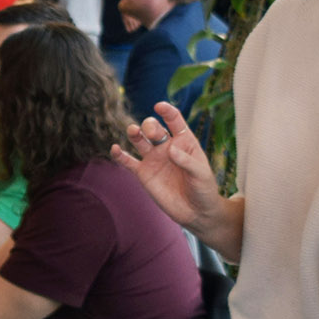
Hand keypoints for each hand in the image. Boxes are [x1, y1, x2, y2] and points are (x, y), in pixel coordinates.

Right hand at [108, 101, 223, 232]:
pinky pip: (128, 162)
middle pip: (154, 128)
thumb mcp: (201, 174)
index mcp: (184, 141)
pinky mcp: (143, 173)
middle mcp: (166, 146)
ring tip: (133, 131)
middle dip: (151, 126)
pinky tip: (115, 149)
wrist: (196, 212)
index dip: (167, 111)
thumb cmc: (204, 189)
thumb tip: (170, 149)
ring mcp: (153, 159)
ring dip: (135, 133)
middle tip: (154, 134)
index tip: (159, 106)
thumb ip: (186, 160)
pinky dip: (120, 155)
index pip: (174, 120)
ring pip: (139, 140)